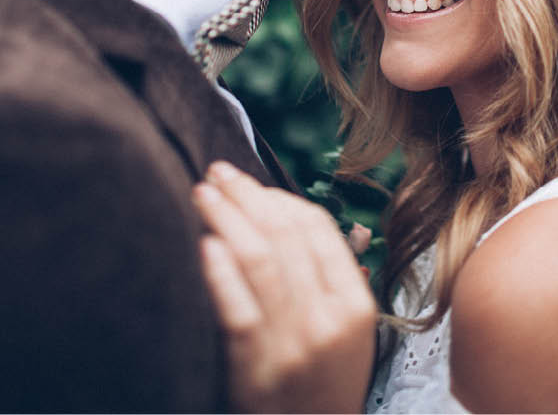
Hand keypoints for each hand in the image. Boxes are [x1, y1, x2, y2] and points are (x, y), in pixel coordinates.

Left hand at [193, 162, 376, 413]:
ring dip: (227, 219)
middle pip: (284, 237)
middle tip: (218, 173)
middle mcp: (326, 319)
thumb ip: (332, 275)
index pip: (317, 230)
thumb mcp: (349, 332)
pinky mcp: (255, 367)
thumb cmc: (324, 384)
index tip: (251, 184)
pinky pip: (236, 308)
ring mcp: (292, 343)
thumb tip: (296, 214)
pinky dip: (220, 271)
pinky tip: (205, 243)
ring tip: (204, 194)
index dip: (280, 198)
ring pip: (259, 262)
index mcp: (353, 304)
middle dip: (248, 196)